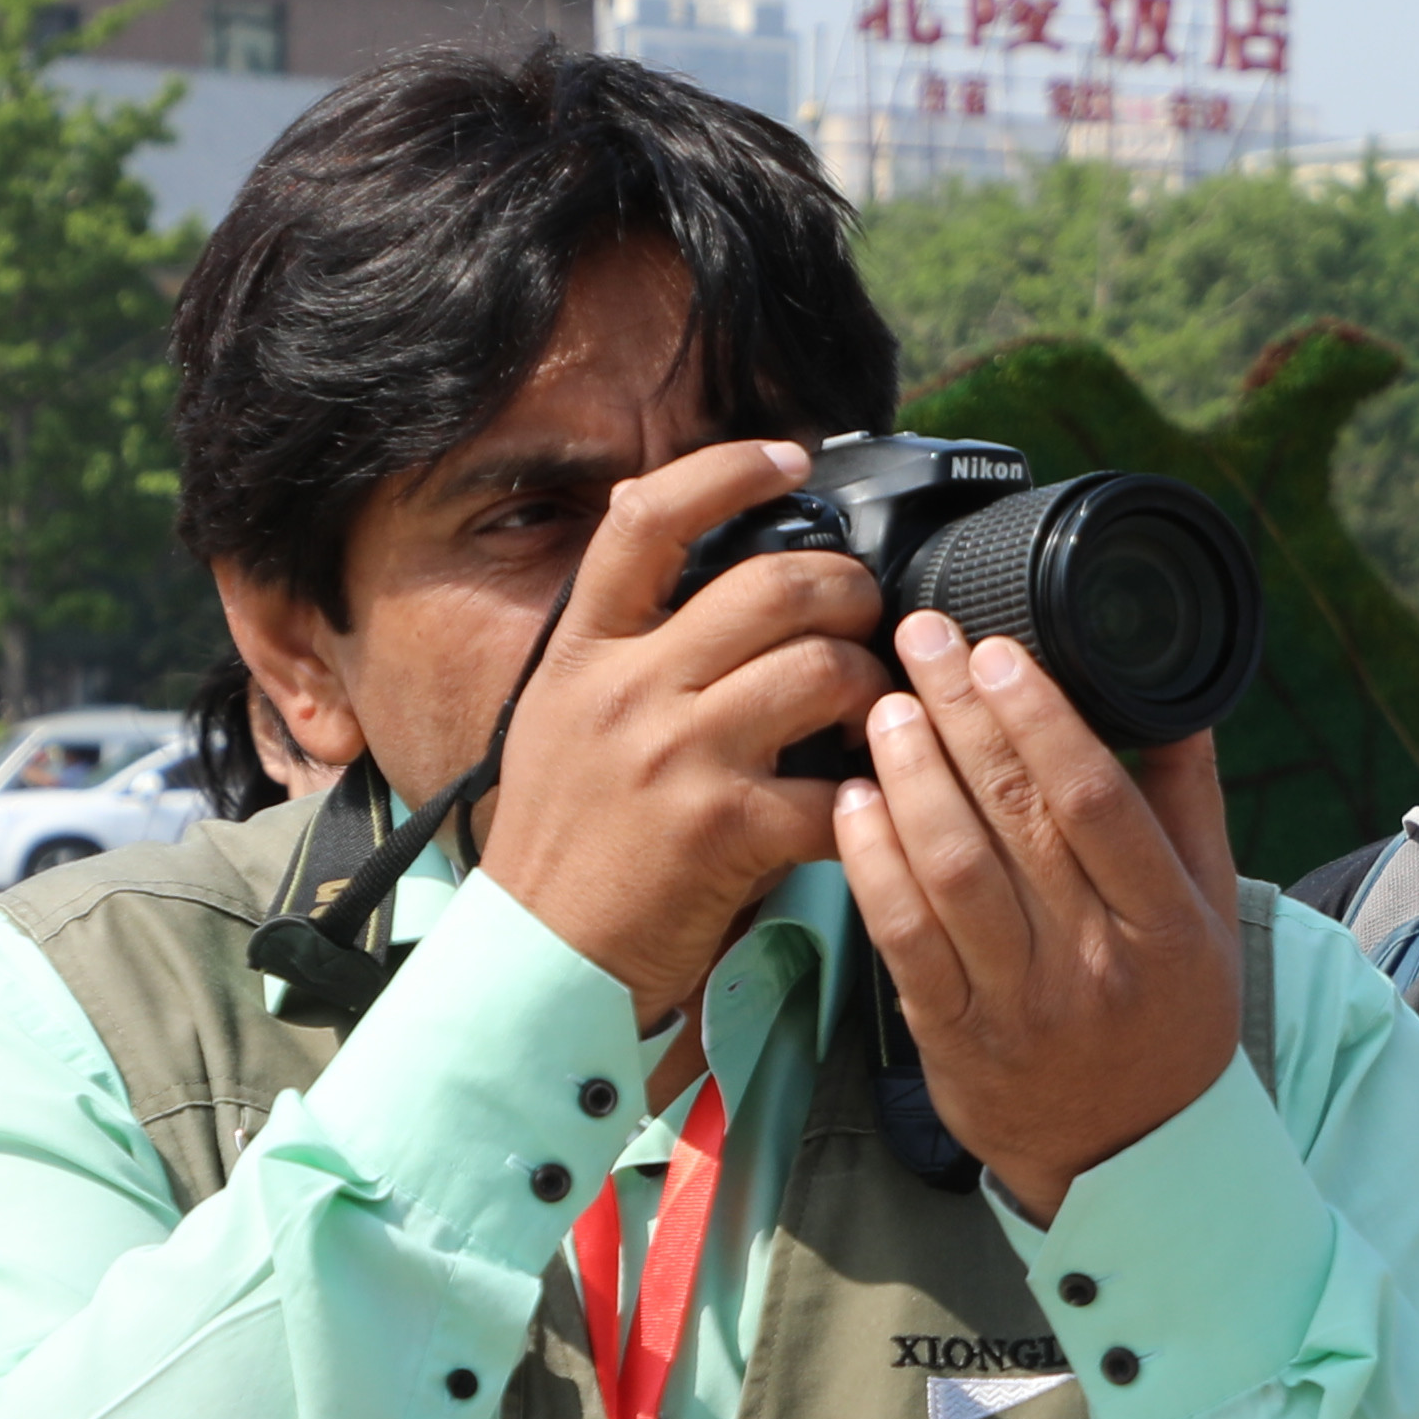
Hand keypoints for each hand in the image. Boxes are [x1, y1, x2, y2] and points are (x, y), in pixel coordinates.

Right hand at [471, 441, 887, 1026]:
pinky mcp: (727, 828)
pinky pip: (838, 785)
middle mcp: (628, 687)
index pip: (648, 519)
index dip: (727, 470)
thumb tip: (664, 538)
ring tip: (879, 710)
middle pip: (774, 585)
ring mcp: (677, 754)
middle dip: (849, 588)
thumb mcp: (559, 718)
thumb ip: (619, 641)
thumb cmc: (563, 843)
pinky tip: (872, 801)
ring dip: (876, 686)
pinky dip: (873, 794)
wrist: (539, 961)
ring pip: (824, 669)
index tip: (791, 457)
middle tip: (871, 612)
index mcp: (584, 651)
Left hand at [831, 613, 1246, 1219]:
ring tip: (883, 707)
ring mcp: (1020, 1004)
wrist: (1132, 1159)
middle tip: (919, 640)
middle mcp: (1094, 962)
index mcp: (1166, 923)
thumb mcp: (1209, 911)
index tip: (997, 650)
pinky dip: (872, 862)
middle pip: (1015, 817)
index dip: (1039, 716)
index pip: (1095, 800)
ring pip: (951, 869)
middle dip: (960, 715)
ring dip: (910, 776)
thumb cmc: (1171, 1019)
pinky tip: (854, 800)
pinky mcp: (953, 1036)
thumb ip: (1187, 804)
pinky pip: (902, 935)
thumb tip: (1174, 698)